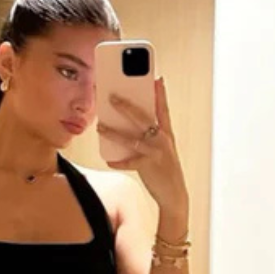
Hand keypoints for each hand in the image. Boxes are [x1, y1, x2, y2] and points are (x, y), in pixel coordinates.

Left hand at [96, 77, 189, 216]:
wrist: (174, 194)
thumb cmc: (165, 171)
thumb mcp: (163, 150)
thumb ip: (151, 137)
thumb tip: (130, 127)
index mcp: (167, 134)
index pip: (163, 110)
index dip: (160, 94)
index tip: (157, 79)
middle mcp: (162, 140)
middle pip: (143, 118)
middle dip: (126, 106)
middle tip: (112, 97)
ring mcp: (156, 152)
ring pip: (131, 138)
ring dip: (114, 132)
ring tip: (100, 127)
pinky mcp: (148, 166)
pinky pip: (130, 162)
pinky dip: (118, 162)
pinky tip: (109, 160)